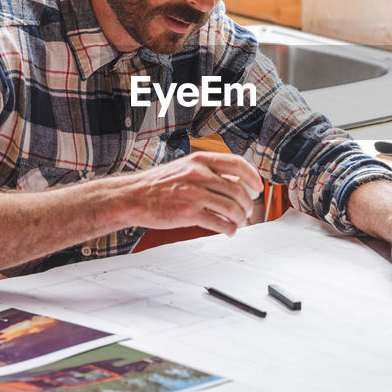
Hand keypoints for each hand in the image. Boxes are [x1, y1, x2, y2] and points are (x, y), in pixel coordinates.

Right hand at [127, 152, 264, 235]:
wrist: (133, 196)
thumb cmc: (159, 184)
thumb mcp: (185, 167)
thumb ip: (209, 171)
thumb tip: (235, 181)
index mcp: (200, 160)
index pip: (237, 163)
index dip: (252, 176)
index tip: (258, 187)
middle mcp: (198, 174)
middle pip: (238, 190)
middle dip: (247, 204)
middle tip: (247, 212)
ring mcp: (194, 194)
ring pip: (231, 207)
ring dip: (240, 218)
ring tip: (238, 223)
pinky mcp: (188, 213)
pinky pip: (219, 222)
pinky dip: (229, 229)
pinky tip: (228, 230)